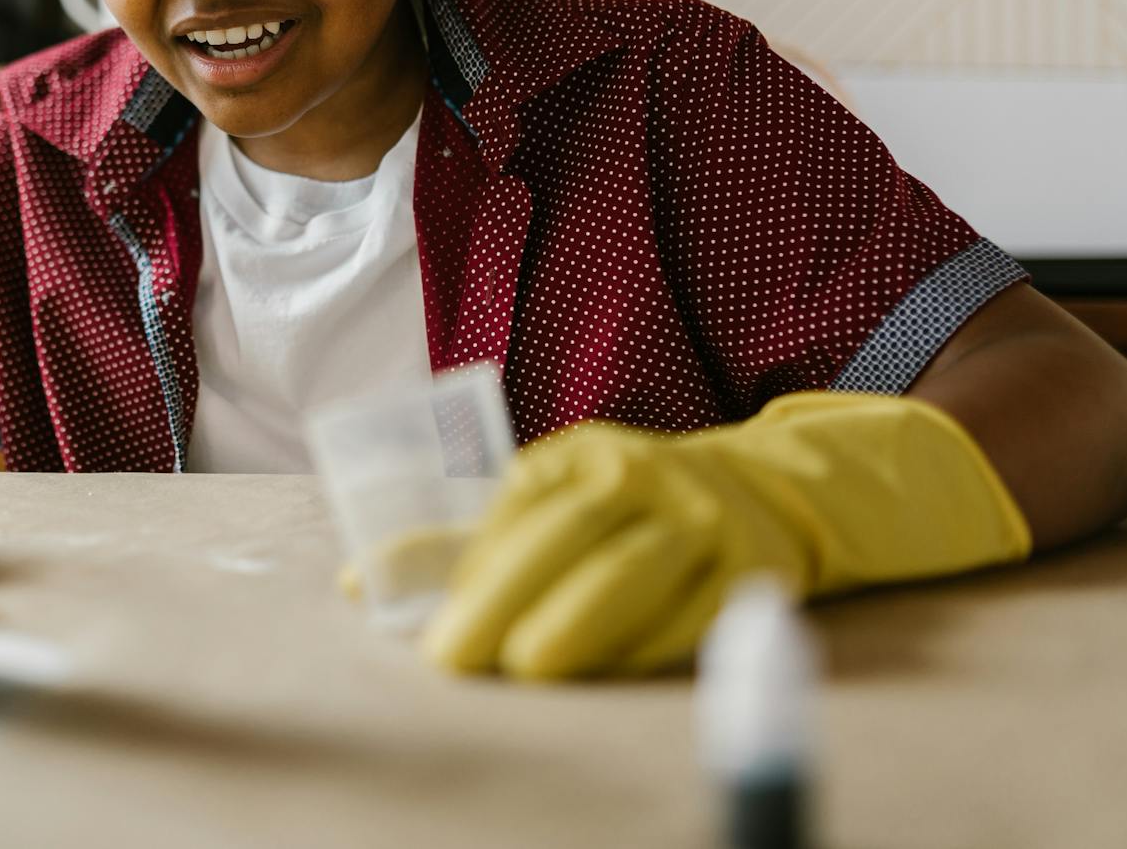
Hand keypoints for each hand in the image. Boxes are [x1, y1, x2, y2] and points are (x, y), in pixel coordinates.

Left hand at [423, 392, 1032, 679]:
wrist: (770, 487)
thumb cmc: (630, 506)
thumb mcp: (550, 500)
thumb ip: (460, 540)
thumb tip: (357, 583)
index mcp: (583, 455)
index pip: (516, 507)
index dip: (468, 563)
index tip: (425, 622)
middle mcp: (643, 474)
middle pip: (566, 536)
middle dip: (505, 596)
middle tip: (456, 656)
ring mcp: (704, 519)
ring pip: (633, 572)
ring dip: (578, 621)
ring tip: (528, 664)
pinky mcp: (753, 567)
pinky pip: (695, 612)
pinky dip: (650, 644)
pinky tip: (610, 671)